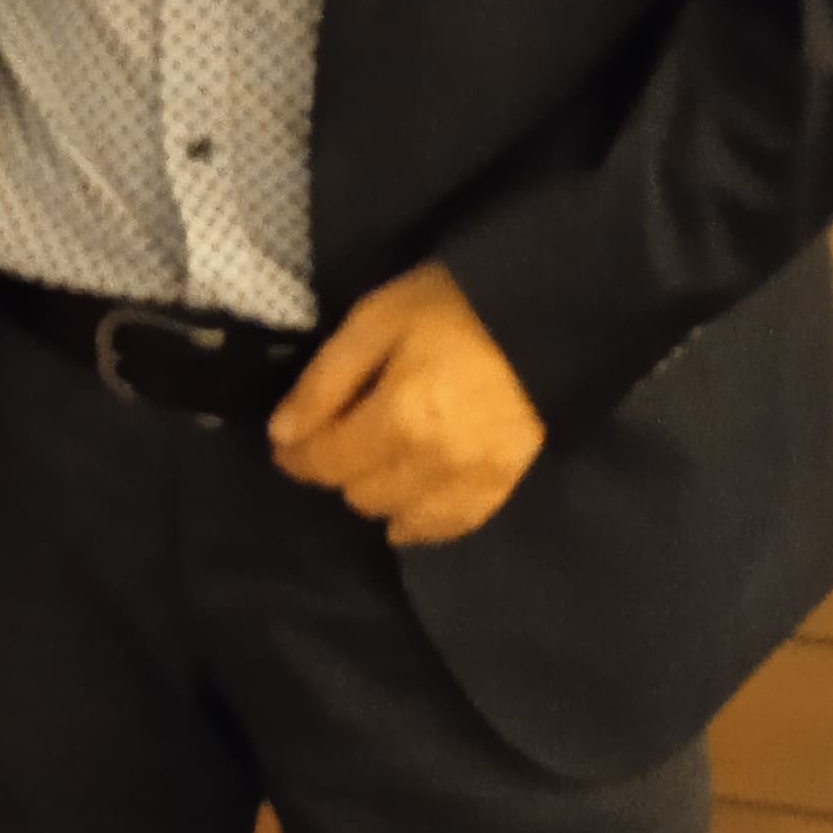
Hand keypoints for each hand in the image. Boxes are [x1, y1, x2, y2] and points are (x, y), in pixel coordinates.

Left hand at [269, 261, 545, 545]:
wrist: (549, 316)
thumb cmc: (455, 305)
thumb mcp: (377, 319)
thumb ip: (326, 379)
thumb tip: (283, 434)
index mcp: (397, 419)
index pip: (325, 462)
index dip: (296, 456)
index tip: (285, 443)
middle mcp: (431, 465)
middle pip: (357, 493)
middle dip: (337, 468)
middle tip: (338, 439)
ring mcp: (471, 482)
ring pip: (397, 516)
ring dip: (376, 493)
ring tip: (376, 464)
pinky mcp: (503, 487)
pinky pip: (449, 526)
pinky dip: (421, 522)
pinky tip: (408, 509)